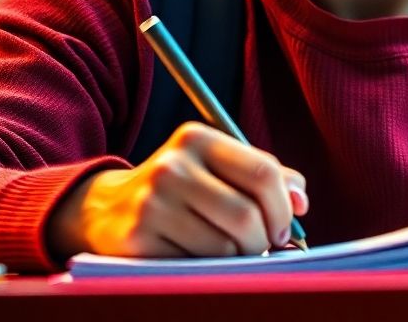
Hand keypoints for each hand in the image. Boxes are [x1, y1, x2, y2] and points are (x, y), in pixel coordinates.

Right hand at [46, 122, 307, 260]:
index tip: (285, 226)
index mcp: (198, 137)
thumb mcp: (217, 167)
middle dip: (264, 240)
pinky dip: (208, 269)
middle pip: (246, 214)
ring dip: (237, 259)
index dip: (282, 206)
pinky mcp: (139, 236)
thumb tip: (301, 199)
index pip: (261, 171)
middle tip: (262, 247)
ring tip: (228, 251)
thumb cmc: (181, 188)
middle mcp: (174, 164)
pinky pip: (195, 265)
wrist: (106, 209)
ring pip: (224, 246)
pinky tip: (198, 257)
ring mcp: (153, 201)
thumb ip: (265, 176)